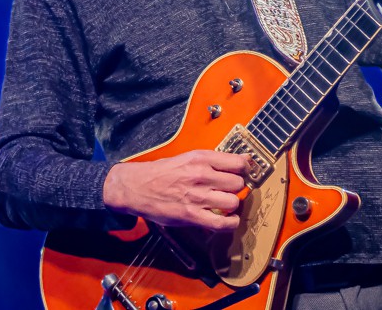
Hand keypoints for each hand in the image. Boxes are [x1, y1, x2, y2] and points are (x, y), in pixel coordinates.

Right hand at [103, 150, 248, 231]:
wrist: (136, 187)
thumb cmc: (163, 172)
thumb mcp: (188, 157)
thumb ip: (215, 160)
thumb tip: (244, 159)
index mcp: (201, 158)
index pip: (238, 162)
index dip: (245, 169)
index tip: (243, 173)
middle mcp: (201, 176)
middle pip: (238, 183)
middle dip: (237, 188)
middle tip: (230, 190)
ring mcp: (197, 197)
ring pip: (233, 202)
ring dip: (233, 205)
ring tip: (227, 205)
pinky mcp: (191, 216)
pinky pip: (222, 223)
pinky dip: (230, 223)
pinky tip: (228, 220)